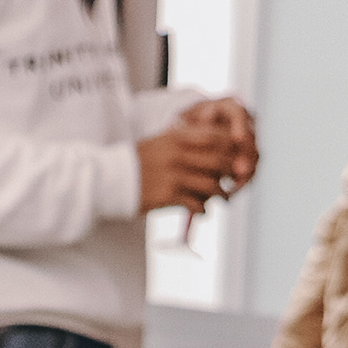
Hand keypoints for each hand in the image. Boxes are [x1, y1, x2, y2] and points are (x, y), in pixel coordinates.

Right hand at [137, 105, 251, 216]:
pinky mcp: (168, 196)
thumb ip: (186, 139)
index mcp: (177, 137)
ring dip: (221, 194)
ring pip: (211, 184)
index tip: (236, 156)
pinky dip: (203, 209)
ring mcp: (174, 175)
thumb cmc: (138, 162)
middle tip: (237, 179)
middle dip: (232, 171)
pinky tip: (203, 211)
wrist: (110, 180)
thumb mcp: (161, 142)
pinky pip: (196, 203)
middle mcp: (177, 154)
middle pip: (219, 160)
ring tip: (224, 198)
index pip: (216, 136)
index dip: (232, 146)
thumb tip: (216, 140)